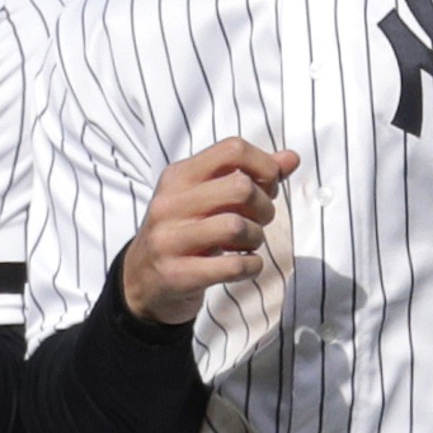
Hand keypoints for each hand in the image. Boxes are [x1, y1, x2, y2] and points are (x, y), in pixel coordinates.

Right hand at [122, 138, 297, 327]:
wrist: (141, 282)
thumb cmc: (184, 233)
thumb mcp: (207, 198)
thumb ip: (249, 176)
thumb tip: (291, 158)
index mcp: (179, 176)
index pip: (232, 150)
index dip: (264, 166)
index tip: (268, 187)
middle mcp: (170, 203)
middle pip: (241, 187)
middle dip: (264, 206)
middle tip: (260, 220)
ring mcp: (170, 239)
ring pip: (237, 227)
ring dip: (256, 238)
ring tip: (249, 244)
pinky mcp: (177, 274)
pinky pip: (233, 266)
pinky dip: (252, 266)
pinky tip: (246, 265)